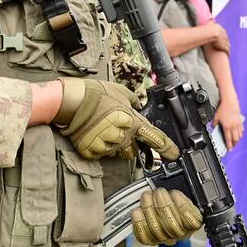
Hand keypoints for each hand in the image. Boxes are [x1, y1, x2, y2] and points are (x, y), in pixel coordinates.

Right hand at [54, 79, 177, 161]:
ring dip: (112, 144)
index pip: (154, 138)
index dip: (166, 148)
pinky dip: (98, 146)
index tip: (174, 155)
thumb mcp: (120, 91)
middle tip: (115, 128)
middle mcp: (122, 136)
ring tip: (101, 128)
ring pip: (116, 152)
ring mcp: (107, 146)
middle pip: (133, 150)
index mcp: (132, 122)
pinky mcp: (92, 152)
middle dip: (128, 142)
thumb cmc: (95, 94)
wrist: (72, 101)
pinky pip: (100, 153)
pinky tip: (92, 133)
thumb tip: (138, 105)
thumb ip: (133, 101)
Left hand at [131, 188, 202, 244]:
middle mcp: (180, 233)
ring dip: (150, 209)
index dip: (183, 207)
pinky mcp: (150, 239)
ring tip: (147, 196)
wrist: (160, 204)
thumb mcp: (182, 187)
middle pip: (173, 227)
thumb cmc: (172, 196)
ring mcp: (165, 238)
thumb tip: (171, 170)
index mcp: (194, 221)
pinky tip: (137, 211)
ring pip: (157, 230)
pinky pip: (144, 236)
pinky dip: (139, 223)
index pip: (193, 222)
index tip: (175, 193)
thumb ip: (181, 183)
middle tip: (159, 192)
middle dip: (163, 206)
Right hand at [204, 21, 229, 52]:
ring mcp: (225, 41)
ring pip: (227, 45)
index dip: (223, 37)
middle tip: (227, 45)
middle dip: (226, 42)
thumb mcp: (211, 23)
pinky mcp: (224, 46)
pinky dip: (227, 52)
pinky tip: (228, 55)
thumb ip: (211, 20)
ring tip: (228, 51)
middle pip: (226, 39)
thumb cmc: (209, 28)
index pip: (224, 34)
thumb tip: (211, 16)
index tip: (223, 39)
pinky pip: (227, 50)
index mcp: (222, 30)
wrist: (212, 33)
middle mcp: (225, 35)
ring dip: (228, 48)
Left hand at [213, 98, 244, 149]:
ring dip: (237, 139)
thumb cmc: (223, 108)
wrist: (229, 101)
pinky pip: (241, 129)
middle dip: (234, 144)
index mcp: (227, 127)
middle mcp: (233, 126)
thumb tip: (213, 126)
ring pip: (239, 135)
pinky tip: (239, 134)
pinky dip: (240, 133)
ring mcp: (238, 123)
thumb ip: (214, 124)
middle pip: (235, 139)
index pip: (228, 140)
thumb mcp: (215, 117)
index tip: (229, 150)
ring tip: (235, 142)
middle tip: (232, 147)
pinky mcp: (240, 120)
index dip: (229, 146)